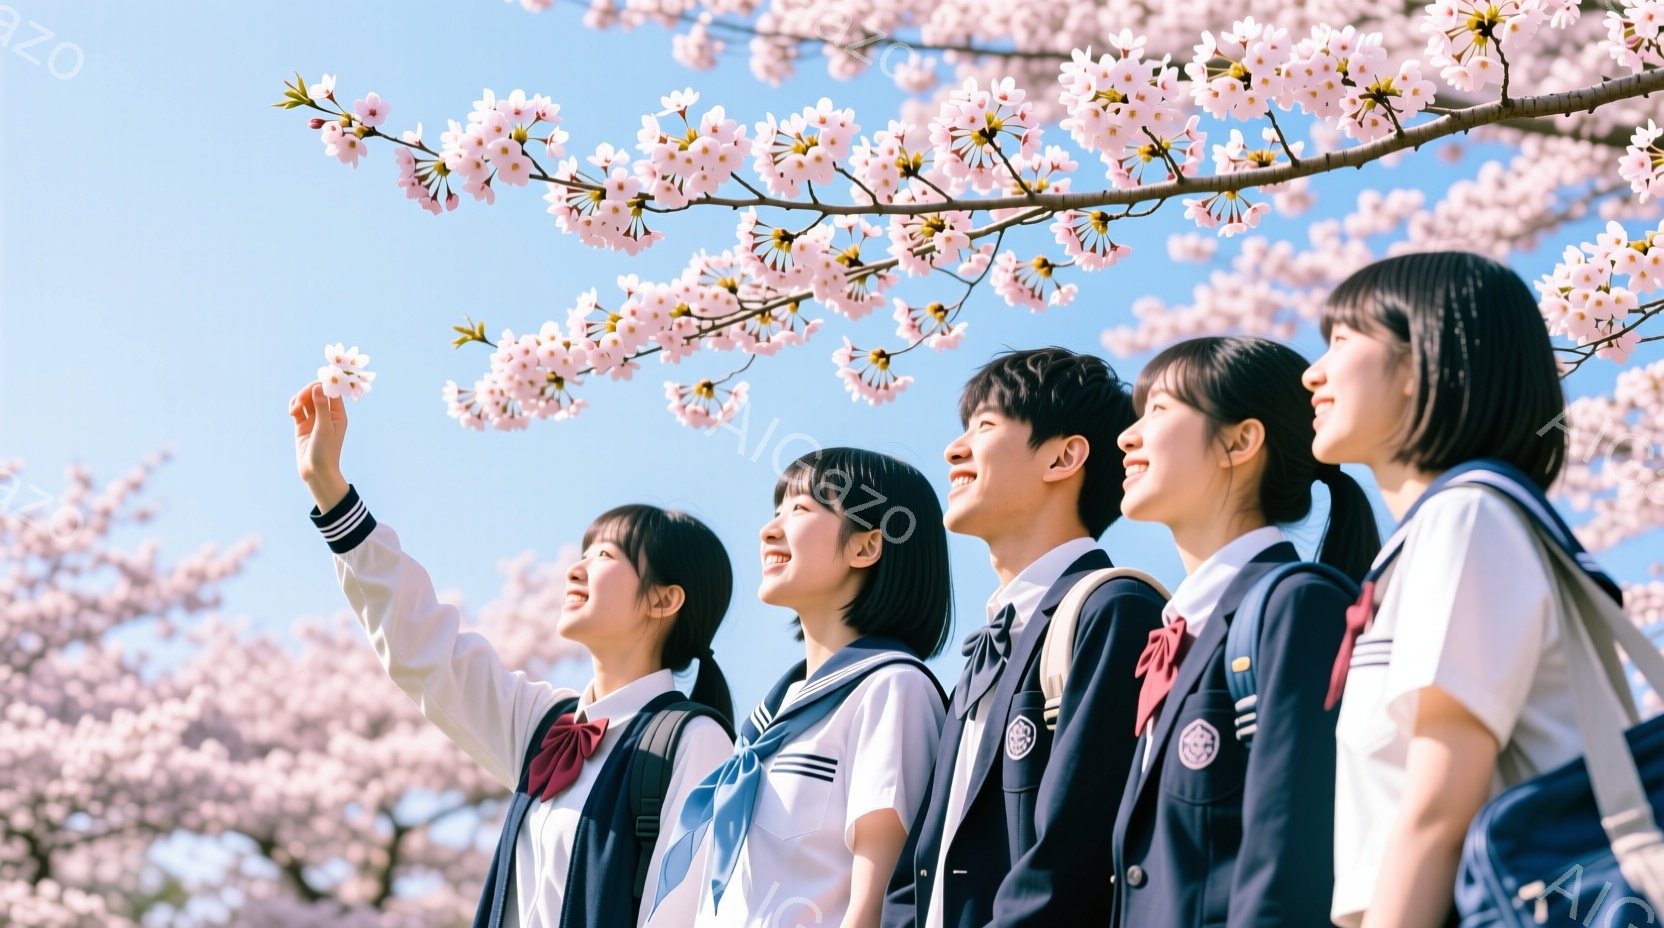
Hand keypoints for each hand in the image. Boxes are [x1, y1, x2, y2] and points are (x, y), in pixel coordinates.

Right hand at [290, 381, 349, 511]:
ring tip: (293, 411)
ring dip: (298, 399)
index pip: (331, 392)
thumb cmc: (325, 452)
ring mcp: (314, 420)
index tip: (314, 386)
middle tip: (300, 400)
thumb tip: (318, 387)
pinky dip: (294, 407)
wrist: (316, 473)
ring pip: (305, 400)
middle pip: (316, 393)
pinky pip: (297, 409)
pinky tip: (292, 412)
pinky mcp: (302, 426)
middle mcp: (327, 415)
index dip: (322, 385)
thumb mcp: (324, 428)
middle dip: (307, 392)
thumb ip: (321, 407)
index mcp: (338, 415)